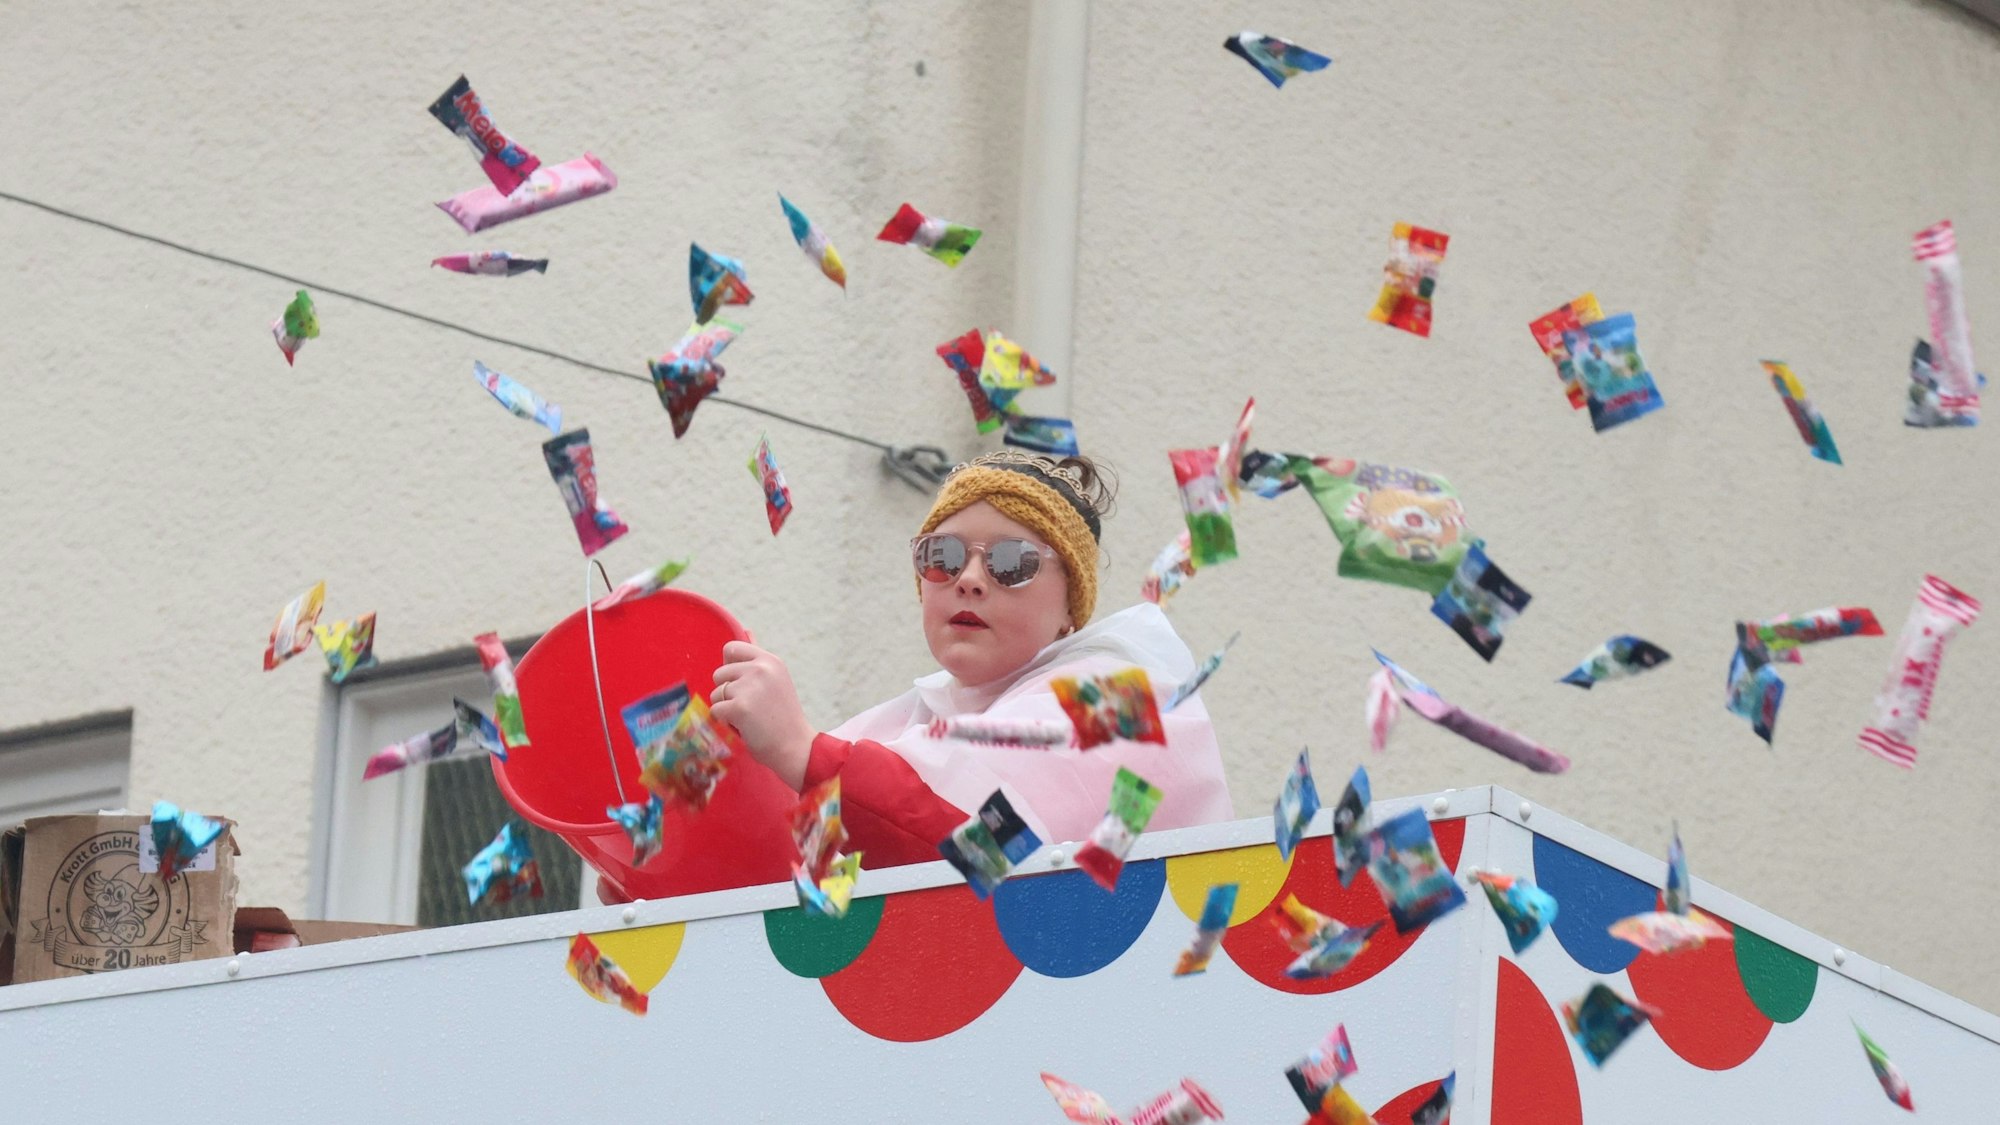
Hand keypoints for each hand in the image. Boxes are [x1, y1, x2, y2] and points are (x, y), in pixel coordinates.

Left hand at [710, 640, 813, 790]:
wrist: (795, 746)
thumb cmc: (782, 716)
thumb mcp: (776, 679)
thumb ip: (758, 659)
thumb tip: (747, 631)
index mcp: (769, 660)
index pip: (731, 648)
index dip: (730, 668)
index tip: (742, 684)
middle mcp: (760, 669)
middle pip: (719, 674)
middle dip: (728, 693)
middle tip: (750, 707)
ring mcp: (749, 687)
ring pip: (716, 693)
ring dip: (726, 708)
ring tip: (749, 717)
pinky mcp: (739, 707)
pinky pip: (716, 710)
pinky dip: (726, 722)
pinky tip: (745, 727)